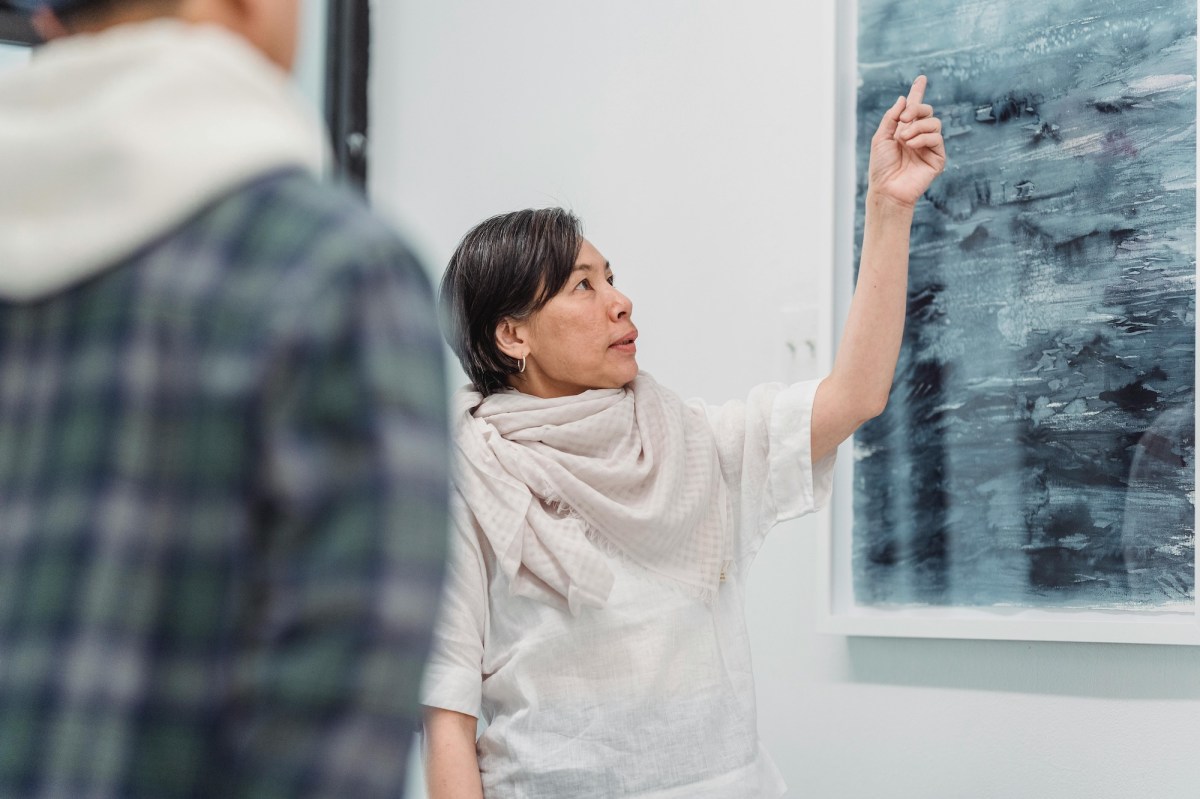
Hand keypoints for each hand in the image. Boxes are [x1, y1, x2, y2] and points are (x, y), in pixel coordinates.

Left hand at [867, 75, 945, 208]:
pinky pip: (936, 138)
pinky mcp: (937, 157)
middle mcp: (918, 135)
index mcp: (904, 129)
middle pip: (927, 111)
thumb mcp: (881, 138)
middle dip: (915, 110)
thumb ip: (891, 117)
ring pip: (934, 123)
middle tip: (902, 120)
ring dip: (917, 127)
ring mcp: (929, 146)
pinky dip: (922, 138)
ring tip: (904, 140)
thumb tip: (904, 98)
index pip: (913, 108)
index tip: (921, 78)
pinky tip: (911, 145)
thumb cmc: (881, 166)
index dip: (918, 92)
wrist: (887, 189)